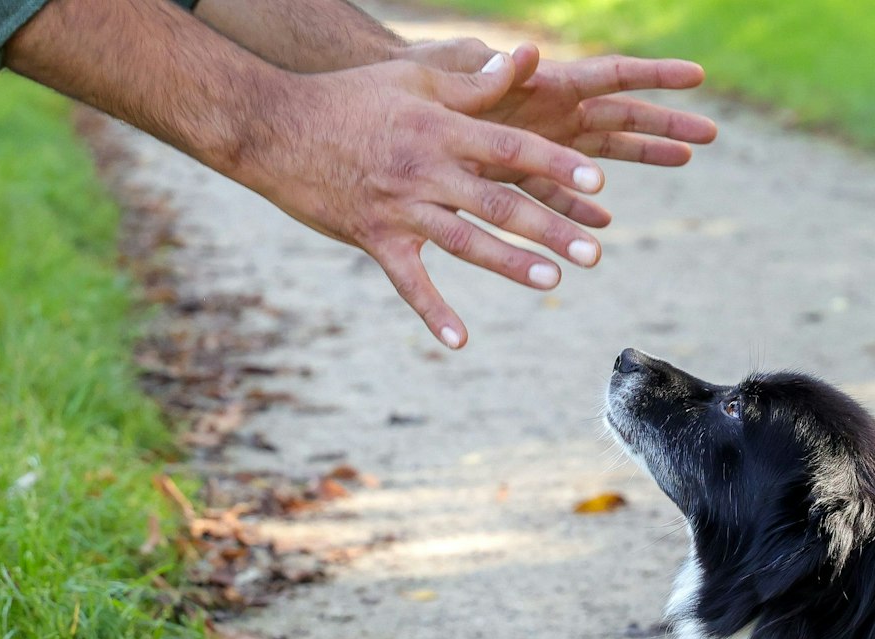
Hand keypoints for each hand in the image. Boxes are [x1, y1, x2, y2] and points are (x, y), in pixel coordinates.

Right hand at [230, 54, 605, 347]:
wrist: (276, 128)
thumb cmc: (350, 97)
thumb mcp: (413, 80)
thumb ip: (472, 84)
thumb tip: (524, 61)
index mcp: (442, 130)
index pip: (511, 148)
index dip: (556, 165)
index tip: (598, 182)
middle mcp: (426, 171)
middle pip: (499, 203)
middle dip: (550, 228)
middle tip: (593, 252)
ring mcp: (400, 208)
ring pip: (464, 241)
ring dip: (510, 264)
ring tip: (552, 281)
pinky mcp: (374, 238)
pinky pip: (408, 281)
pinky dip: (433, 312)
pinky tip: (460, 341)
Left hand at [405, 42, 718, 228]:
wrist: (384, 118)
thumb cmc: (416, 82)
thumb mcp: (453, 76)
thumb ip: (492, 71)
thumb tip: (530, 54)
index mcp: (545, 87)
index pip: (612, 77)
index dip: (656, 76)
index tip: (698, 76)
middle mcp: (551, 114)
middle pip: (621, 118)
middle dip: (665, 124)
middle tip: (711, 134)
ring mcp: (539, 146)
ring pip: (601, 156)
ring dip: (642, 160)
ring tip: (685, 161)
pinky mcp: (517, 178)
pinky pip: (557, 197)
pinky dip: (577, 211)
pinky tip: (599, 226)